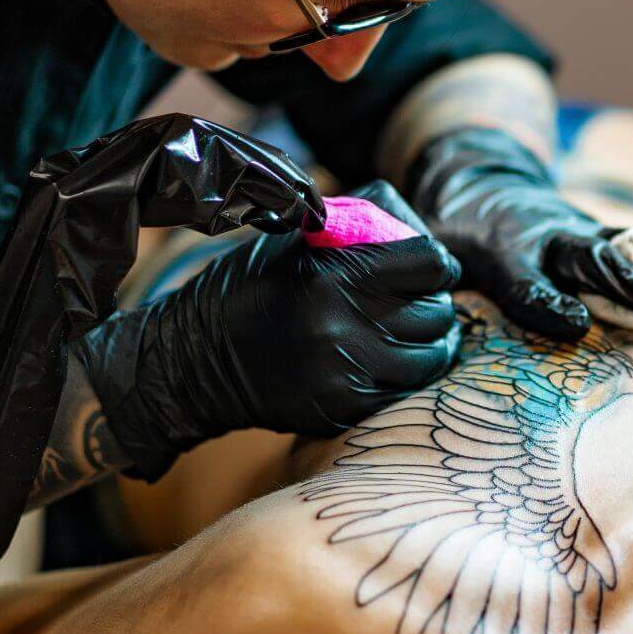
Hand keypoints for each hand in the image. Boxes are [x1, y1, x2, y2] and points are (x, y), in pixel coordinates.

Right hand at [73, 181, 460, 479]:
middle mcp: (342, 328)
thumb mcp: (295, 239)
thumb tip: (415, 225)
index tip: (432, 264)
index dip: (437, 261)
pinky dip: (410, 371)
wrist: (195, 362)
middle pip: (435, 311)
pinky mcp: (344, 408)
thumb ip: (358, 225)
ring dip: (432, 339)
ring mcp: (345, 374)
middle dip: (435, 300)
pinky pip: (407, 388)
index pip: (428, 263)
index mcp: (332, 277)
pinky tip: (395, 357)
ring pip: (431, 355)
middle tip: (422, 297)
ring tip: (416, 329)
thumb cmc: (250, 288)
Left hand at [406, 127, 632, 339]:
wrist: (485, 185)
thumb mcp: (438, 253)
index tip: (574, 322)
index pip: (525, 278)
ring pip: (623, 250)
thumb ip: (437, 279)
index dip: (546, 299)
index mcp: (504, 247)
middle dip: (619, 278)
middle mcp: (550, 236)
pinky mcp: (605, 238)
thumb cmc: (459, 235)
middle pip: (587, 257)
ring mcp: (583, 233)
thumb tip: (432, 313)